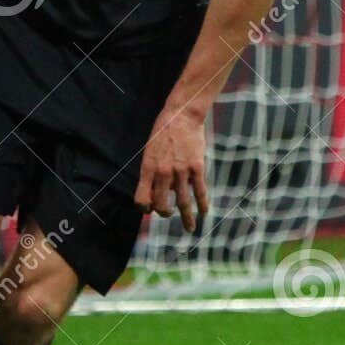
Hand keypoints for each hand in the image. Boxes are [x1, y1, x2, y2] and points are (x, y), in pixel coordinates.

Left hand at [134, 107, 208, 232]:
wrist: (181, 116)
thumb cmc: (163, 134)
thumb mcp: (150, 151)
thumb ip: (152, 172)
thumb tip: (156, 193)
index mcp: (148, 168)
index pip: (141, 199)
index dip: (145, 208)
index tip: (150, 209)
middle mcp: (163, 172)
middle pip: (161, 204)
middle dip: (165, 213)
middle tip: (169, 215)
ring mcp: (181, 170)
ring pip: (182, 202)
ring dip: (187, 218)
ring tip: (189, 229)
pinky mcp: (197, 167)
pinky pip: (199, 191)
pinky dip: (202, 205)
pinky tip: (203, 212)